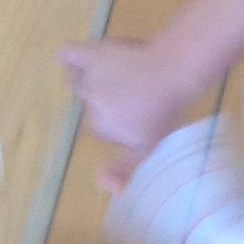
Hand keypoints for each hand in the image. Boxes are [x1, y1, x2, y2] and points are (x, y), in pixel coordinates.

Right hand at [59, 38, 190, 188]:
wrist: (174, 71)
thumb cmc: (164, 111)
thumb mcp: (146, 146)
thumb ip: (123, 167)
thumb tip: (108, 190)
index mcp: (101, 126)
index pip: (100, 128)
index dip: (116, 122)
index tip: (134, 115)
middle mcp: (90, 104)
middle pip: (90, 106)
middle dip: (106, 102)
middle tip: (133, 93)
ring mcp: (89, 78)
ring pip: (78, 82)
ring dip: (92, 81)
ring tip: (117, 76)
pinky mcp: (92, 53)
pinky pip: (68, 53)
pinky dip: (69, 57)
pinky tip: (78, 59)